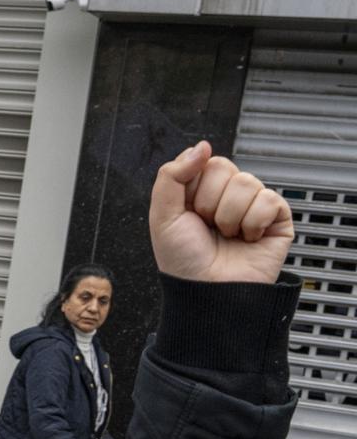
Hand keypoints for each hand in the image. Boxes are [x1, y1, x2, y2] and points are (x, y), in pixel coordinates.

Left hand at [149, 142, 293, 284]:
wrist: (207, 293)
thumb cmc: (183, 261)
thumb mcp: (162, 216)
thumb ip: (172, 176)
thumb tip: (201, 146)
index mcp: (201, 192)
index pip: (203, 162)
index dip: (192, 187)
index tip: (188, 212)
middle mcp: (228, 196)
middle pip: (224, 167)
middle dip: (209, 202)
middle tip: (207, 226)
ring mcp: (253, 205)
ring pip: (247, 182)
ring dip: (229, 216)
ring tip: (227, 236)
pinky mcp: (277, 218)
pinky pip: (269, 199)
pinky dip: (253, 222)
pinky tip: (247, 239)